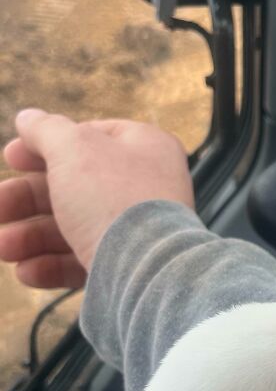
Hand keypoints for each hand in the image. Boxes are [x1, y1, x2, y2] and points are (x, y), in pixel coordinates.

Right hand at [0, 109, 193, 287]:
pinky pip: (87, 262)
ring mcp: (139, 232)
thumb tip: (29, 118)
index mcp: (145, 148)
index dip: (45, 145)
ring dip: (31, 238)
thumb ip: (46, 130)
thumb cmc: (114, 199)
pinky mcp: (130, 268)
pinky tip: (26, 272)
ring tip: (3, 249)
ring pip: (75, 229)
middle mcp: (147, 188)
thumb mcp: (73, 148)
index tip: (10, 157)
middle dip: (26, 201)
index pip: (90, 138)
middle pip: (73, 187)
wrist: (148, 271)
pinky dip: (53, 267)